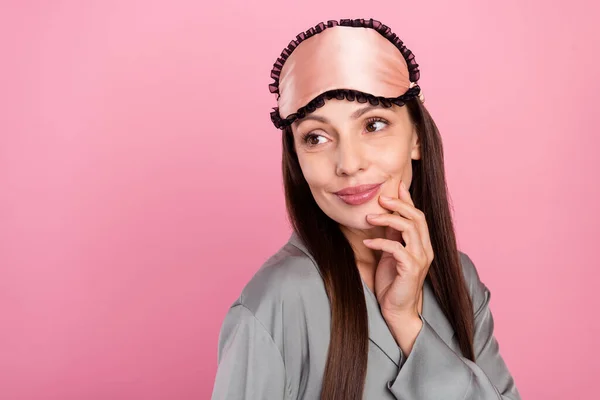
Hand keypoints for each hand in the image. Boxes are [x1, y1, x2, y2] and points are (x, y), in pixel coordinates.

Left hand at [363, 180, 433, 347]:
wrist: (397, 310)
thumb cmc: (393, 282)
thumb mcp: (391, 253)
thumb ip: (392, 235)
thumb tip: (385, 215)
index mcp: (422, 244)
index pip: (418, 216)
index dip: (407, 200)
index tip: (396, 186)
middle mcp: (425, 249)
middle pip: (417, 217)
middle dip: (398, 205)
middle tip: (380, 199)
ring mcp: (420, 259)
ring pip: (409, 229)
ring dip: (388, 220)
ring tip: (369, 218)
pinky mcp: (411, 269)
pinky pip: (397, 248)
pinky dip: (381, 242)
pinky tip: (368, 242)